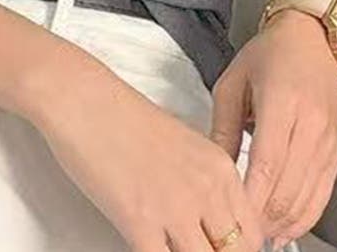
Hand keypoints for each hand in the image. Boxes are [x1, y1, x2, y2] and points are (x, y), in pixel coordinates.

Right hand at [29, 49, 264, 251]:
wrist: (83, 100)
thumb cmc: (121, 116)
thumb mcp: (182, 144)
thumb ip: (203, 181)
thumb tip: (210, 218)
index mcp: (219, 167)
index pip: (254, 232)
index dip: (241, 250)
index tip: (223, 249)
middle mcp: (205, 188)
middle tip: (195, 249)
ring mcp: (174, 207)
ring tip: (170, 246)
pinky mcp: (139, 221)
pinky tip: (148, 248)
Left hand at [209, 9, 336, 247]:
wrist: (313, 40)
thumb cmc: (270, 55)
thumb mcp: (233, 81)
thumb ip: (223, 126)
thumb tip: (213, 166)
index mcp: (282, 103)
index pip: (267, 162)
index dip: (251, 196)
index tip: (233, 215)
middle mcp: (310, 125)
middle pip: (288, 186)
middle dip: (263, 216)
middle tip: (239, 229)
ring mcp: (327, 142)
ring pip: (308, 196)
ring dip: (283, 222)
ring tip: (257, 235)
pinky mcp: (336, 152)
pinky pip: (323, 193)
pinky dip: (305, 215)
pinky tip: (286, 227)